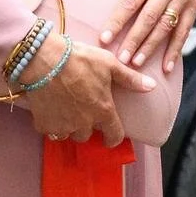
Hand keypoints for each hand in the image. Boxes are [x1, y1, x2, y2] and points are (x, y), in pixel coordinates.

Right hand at [19, 36, 154, 148]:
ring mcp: (63, 126)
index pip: (114, 136)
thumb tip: (151, 87)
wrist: (43, 59)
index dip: (113, 138)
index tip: (109, 136)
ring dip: (68, 126)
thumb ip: (129, 78)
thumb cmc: (79, 59)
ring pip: (68, 134)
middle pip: (87, 135)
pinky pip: (49, 130)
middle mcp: (84, 123)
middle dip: (86, 125)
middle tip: (80, 109)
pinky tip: (48, 108)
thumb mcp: (108, 64)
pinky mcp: (44, 124)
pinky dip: (49, 122)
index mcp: (103, 111)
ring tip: (64, 109)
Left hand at [102, 0, 195, 73]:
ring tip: (137, 63)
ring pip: (165, 27)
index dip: (117, 22)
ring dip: (150, 48)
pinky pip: (184, 30)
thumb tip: (120, 9)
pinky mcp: (195, 5)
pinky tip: (166, 66)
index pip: (130, 2)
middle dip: (133, 41)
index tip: (104, 38)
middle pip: (147, 19)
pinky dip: (175, 50)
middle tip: (120, 60)